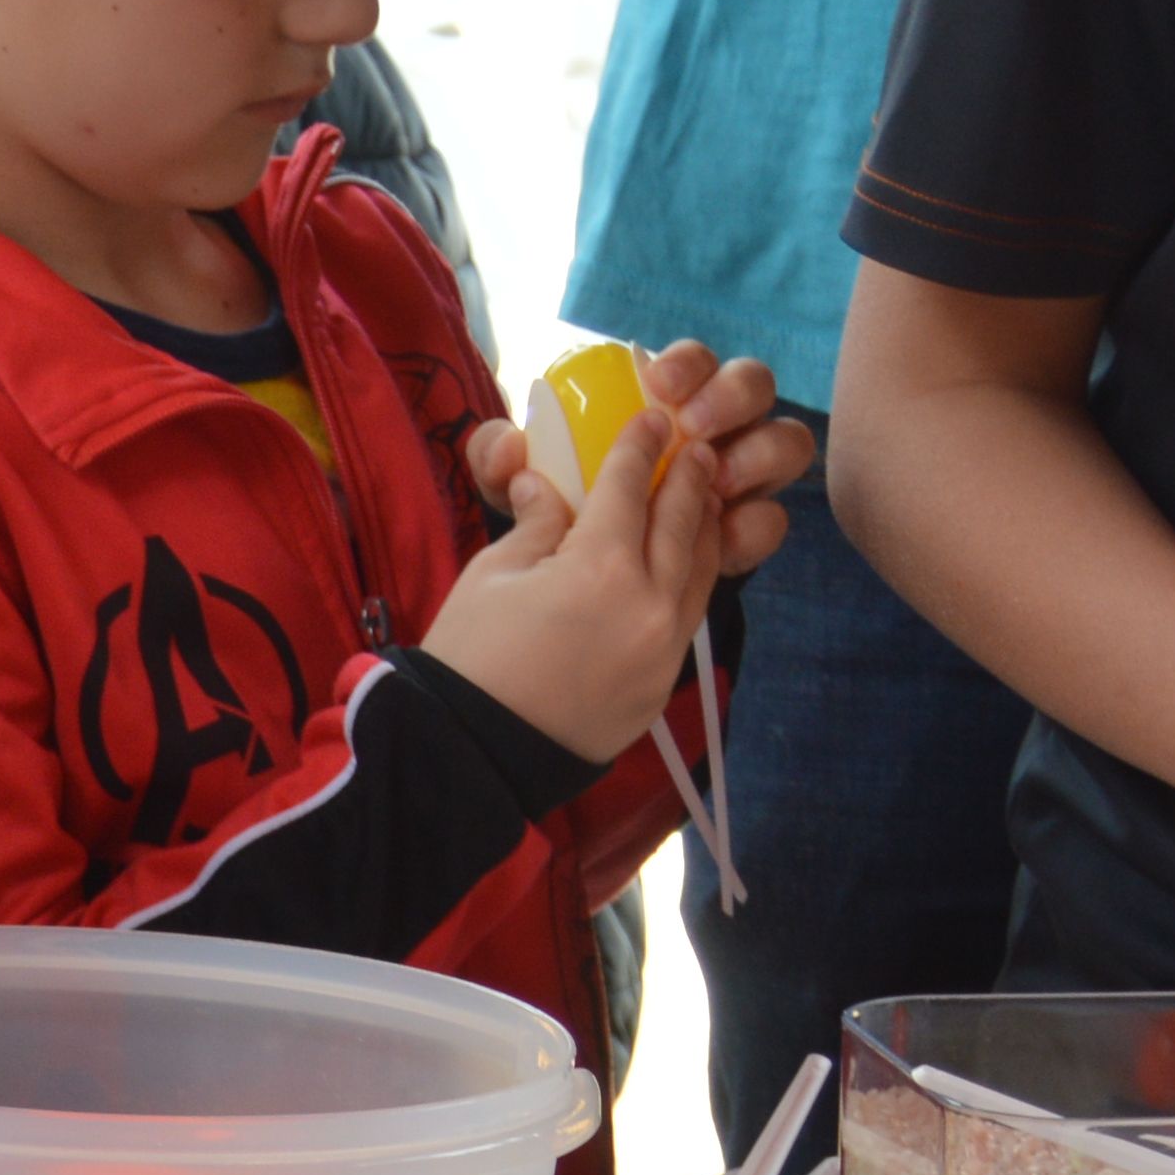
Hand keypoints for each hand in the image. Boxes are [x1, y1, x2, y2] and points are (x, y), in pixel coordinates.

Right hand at [423, 347, 801, 763]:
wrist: (474, 755)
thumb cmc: (470, 657)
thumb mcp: (493, 575)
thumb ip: (537, 523)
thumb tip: (549, 486)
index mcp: (599, 566)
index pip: (629, 487)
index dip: (638, 446)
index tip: (650, 419)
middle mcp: (649, 602)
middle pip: (680, 521)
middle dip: (687, 476)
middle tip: (691, 447)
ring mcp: (664, 647)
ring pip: (700, 567)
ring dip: (703, 524)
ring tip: (702, 495)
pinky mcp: (663, 682)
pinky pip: (689, 613)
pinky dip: (691, 576)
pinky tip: (683, 560)